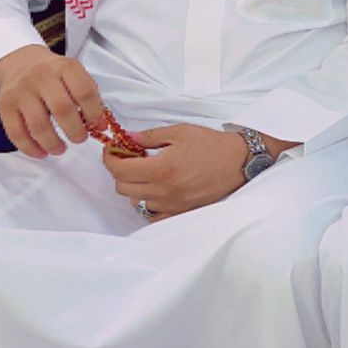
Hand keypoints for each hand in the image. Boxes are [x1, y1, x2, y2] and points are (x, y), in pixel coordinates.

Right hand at [0, 44, 104, 158]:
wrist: (21, 63)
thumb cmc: (55, 74)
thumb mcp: (74, 75)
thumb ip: (88, 97)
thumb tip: (99, 126)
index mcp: (65, 67)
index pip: (84, 92)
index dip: (94, 113)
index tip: (98, 126)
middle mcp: (42, 77)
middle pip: (61, 109)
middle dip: (75, 130)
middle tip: (80, 139)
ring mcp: (21, 91)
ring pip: (38, 124)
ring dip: (52, 143)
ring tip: (61, 149)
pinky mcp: (5, 106)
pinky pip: (16, 133)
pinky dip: (30, 148)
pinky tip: (41, 153)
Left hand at [103, 124, 249, 221]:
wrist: (239, 161)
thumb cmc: (211, 144)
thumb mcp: (179, 132)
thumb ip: (149, 136)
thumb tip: (126, 138)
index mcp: (161, 169)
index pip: (119, 170)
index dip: (109, 159)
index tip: (112, 151)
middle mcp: (164, 191)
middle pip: (122, 188)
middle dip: (120, 172)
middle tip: (129, 159)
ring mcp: (172, 205)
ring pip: (135, 202)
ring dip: (134, 187)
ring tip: (146, 174)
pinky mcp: (181, 213)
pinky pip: (152, 216)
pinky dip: (148, 204)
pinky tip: (156, 191)